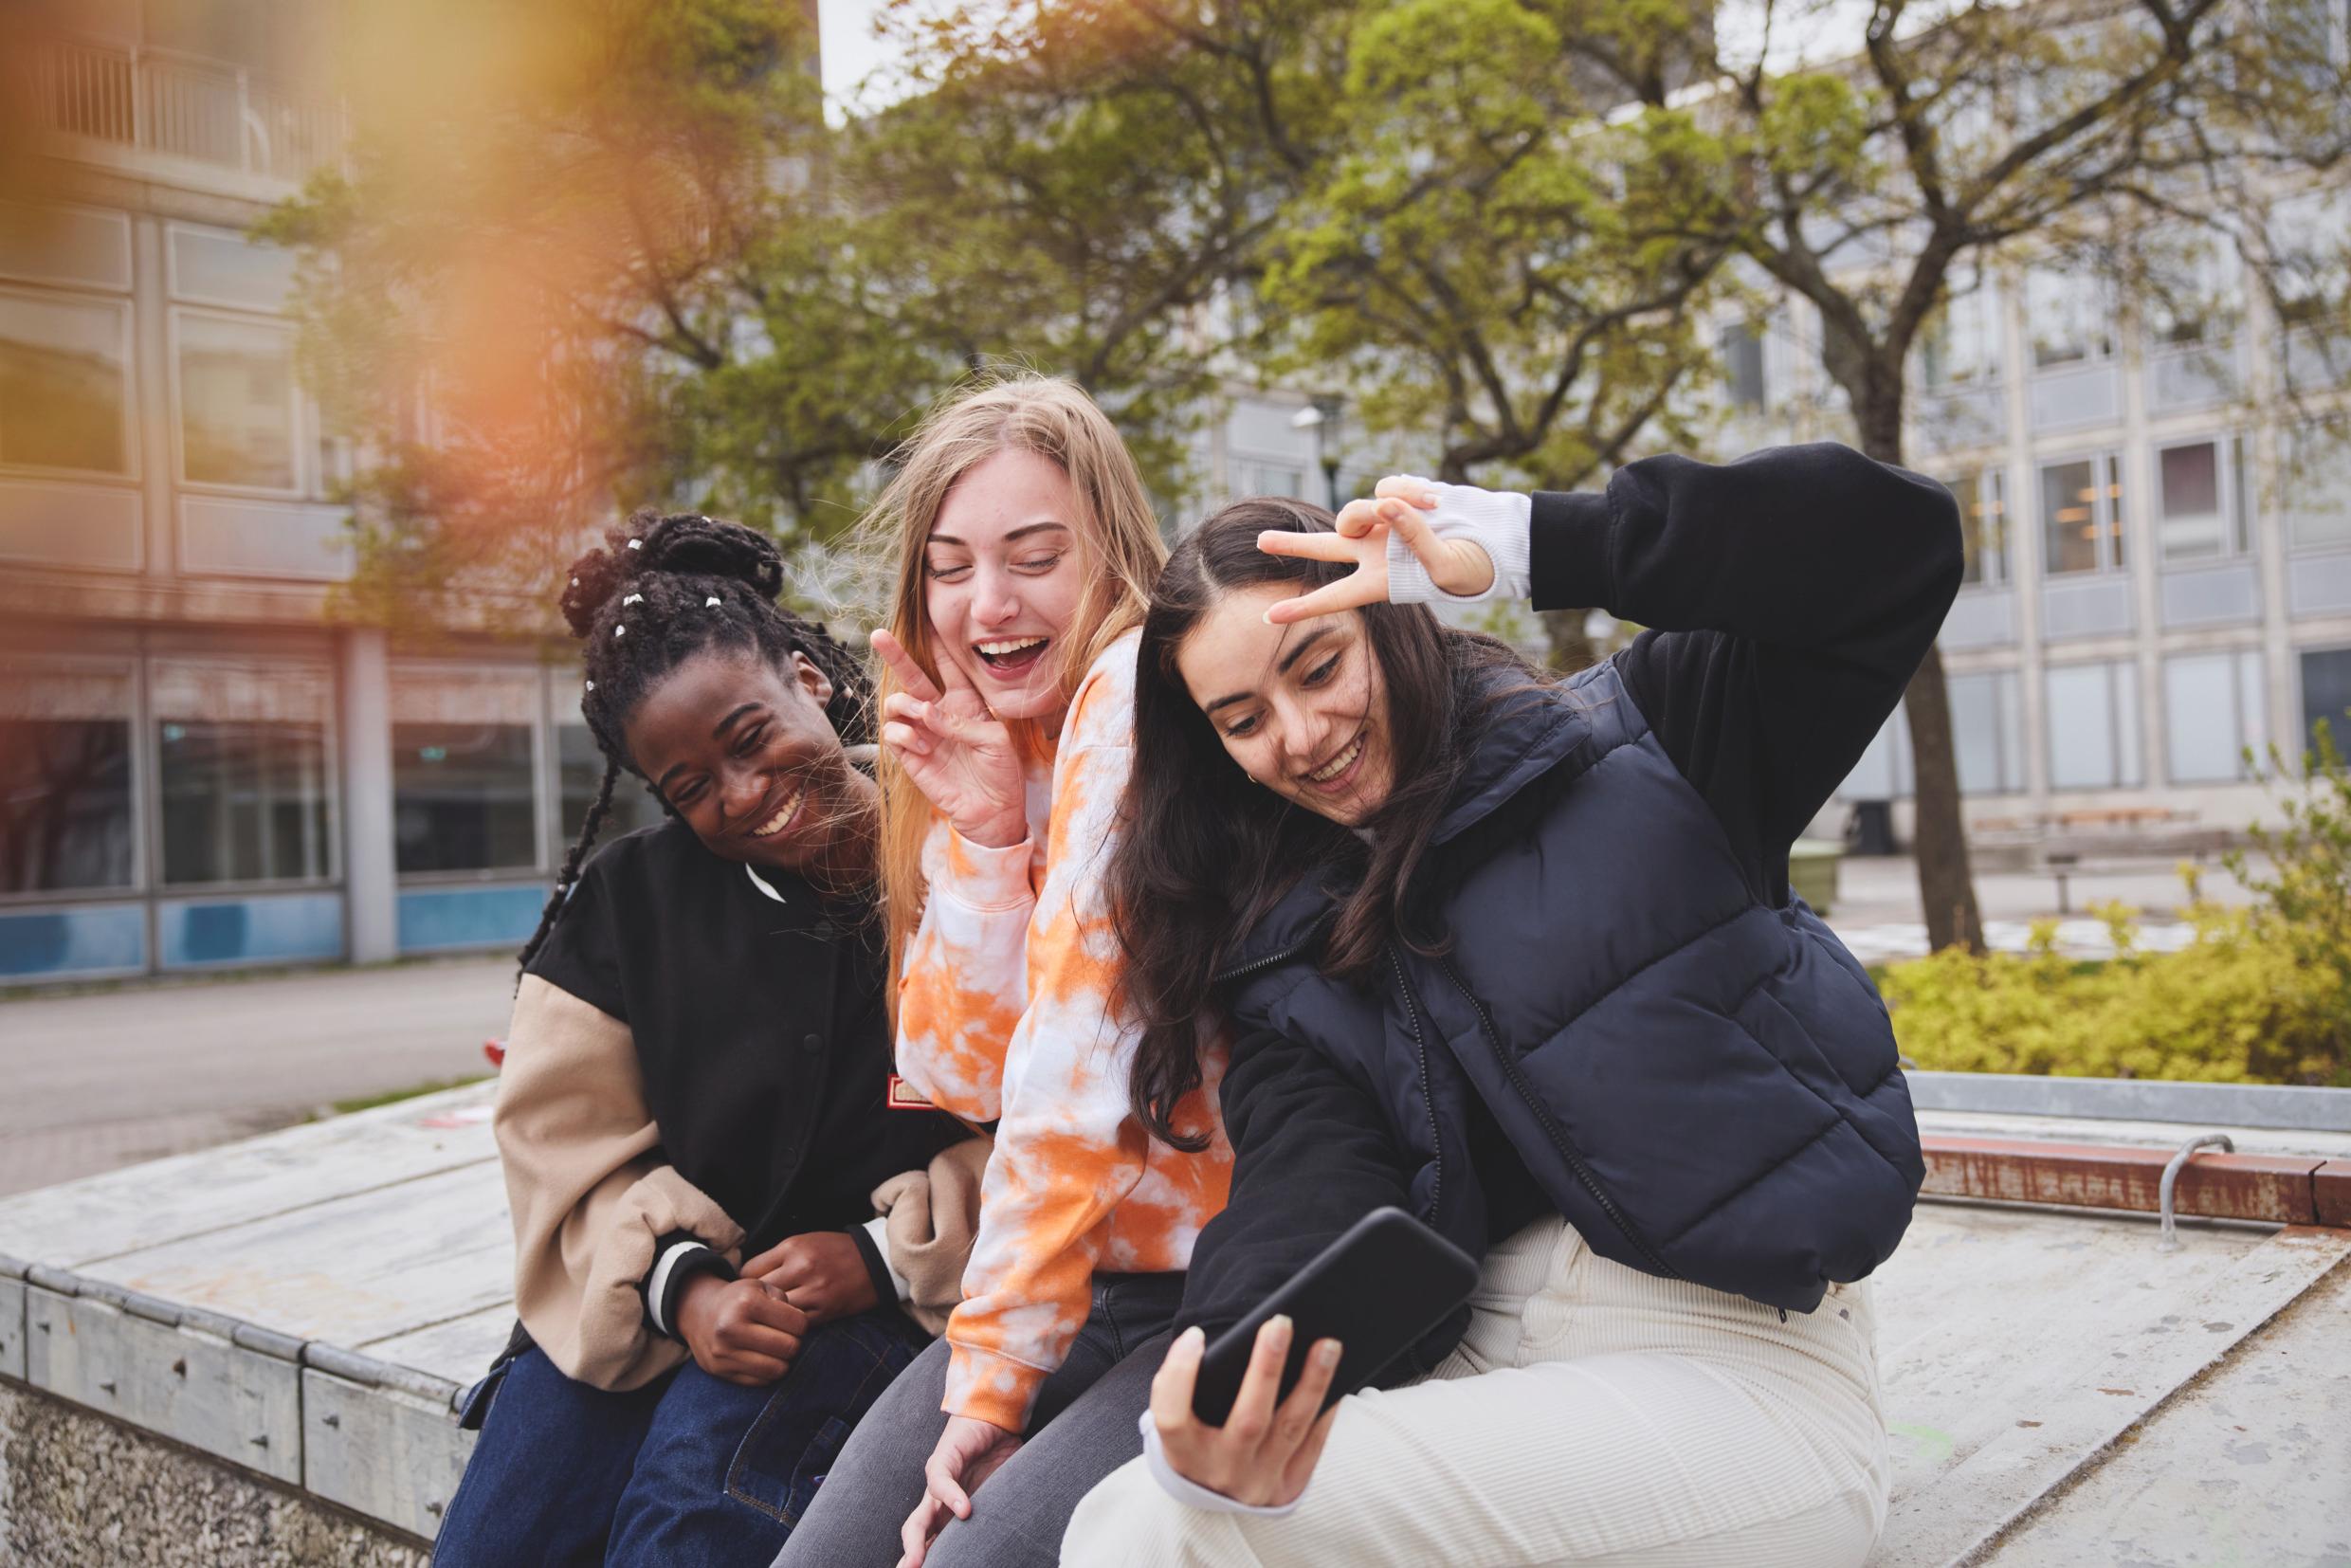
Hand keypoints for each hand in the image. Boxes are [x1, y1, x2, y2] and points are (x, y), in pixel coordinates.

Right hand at [674, 1272, 809, 1386]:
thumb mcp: (761, 1288)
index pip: (798, 1324)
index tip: (793, 1322)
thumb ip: (785, 1302)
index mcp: (747, 1303)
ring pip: (777, 1370)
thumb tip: (800, 1329)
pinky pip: (760, 1381)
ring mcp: (724, 1352)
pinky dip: (766, 1372)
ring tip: (774, 1349)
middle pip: (789, 1348)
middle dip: (793, 1343)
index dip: (801, 1324)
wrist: (698, 1312)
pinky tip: (760, 1358)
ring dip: (782, 1361)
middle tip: (785, 1337)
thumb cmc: (739, 1299)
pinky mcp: (720, 1371)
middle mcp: (732, 1328)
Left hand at [741, 1231, 878, 1326]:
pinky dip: (790, 1324)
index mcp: (793, 1247)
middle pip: (759, 1293)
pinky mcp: (826, 1310)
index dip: (745, 1282)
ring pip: (776, 1311)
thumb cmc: (835, 1250)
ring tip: (770, 1315)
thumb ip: (777, 1256)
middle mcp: (802, 1267)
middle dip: (754, 1301)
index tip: (748, 1288)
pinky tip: (789, 1321)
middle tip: (754, 1306)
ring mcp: (815, 1291)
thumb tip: (746, 1278)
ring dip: (771, 1315)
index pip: (749, 1270)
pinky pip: (796, 1323)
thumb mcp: (805, 1241)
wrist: (876, 1261)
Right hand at [872, 628, 1027, 849]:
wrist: (993, 811)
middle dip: (896, 654)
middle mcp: (939, 713)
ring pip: (895, 703)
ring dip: (904, 704)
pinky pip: (892, 734)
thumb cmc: (1001, 773)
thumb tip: (926, 712)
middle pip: (912, 676)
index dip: (938, 646)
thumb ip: (962, 722)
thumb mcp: (995, 741)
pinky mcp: (910, 756)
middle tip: (879, 635)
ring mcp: (922, 733)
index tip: (929, 622)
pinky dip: (903, 735)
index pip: (947, 667)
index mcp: (965, 702)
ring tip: (921, 716)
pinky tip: (923, 746)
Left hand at [897, 1414, 1023, 1567]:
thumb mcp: (998, 1495)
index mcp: (950, 1513)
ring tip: (916, 1561)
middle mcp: (938, 1500)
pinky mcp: (944, 1458)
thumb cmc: (999, 1457)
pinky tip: (965, 1510)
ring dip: (915, 1540)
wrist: (997, 1415)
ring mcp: (938, 1481)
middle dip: (912, 1556)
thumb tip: (1009, 1543)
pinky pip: (941, 1481)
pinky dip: (952, 1497)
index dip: (926, 1559)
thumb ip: (993, 1515)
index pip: (933, 1542)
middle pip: (917, 1534)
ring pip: (919, 1516)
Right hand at [1147, 1317, 1341, 1508]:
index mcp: (1182, 1453)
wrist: (1218, 1499)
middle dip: (1266, 1367)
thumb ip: (1187, 1386)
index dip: (1180, 1374)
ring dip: (1312, 1383)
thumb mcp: (1182, 1420)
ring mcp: (1258, 1483)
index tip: (1196, 1335)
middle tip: (1281, 1322)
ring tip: (1328, 1344)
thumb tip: (1218, 1341)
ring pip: (1291, 1428)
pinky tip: (1337, 1379)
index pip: (1172, 1416)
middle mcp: (1221, 1471)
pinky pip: (1313, 1445)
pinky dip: (1325, 1410)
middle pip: (1248, 1420)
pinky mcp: (1288, 1489)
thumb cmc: (1198, 1438)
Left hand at [1258, 474, 1495, 624]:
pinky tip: (1436, 500)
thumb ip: (1414, 536)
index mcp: (1381, 581)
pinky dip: (1409, 489)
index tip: (1269, 618)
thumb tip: (1384, 503)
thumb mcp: (1444, 564)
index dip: (1303, 607)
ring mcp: (1384, 525)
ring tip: (1433, 507)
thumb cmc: (1471, 567)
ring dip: (1388, 505)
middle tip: (1260, 541)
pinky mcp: (1397, 498)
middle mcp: (1374, 552)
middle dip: (1293, 543)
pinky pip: (1386, 486)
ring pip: (1359, 508)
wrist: (1494, 541)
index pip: (1335, 596)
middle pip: (1325, 546)